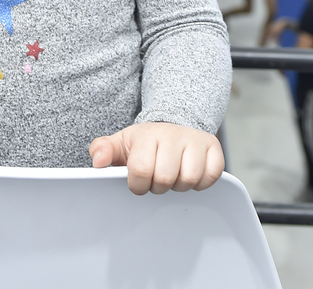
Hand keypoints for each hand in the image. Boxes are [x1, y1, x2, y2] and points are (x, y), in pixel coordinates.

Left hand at [88, 123, 224, 194]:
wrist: (173, 126)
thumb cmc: (145, 142)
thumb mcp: (121, 143)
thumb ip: (103, 150)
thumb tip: (97, 162)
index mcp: (149, 135)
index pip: (141, 170)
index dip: (138, 184)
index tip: (138, 181)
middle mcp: (175, 134)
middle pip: (166, 178)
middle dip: (158, 186)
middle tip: (156, 178)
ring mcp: (196, 140)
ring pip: (189, 179)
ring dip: (179, 185)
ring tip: (173, 175)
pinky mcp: (215, 148)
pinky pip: (212, 176)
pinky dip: (201, 183)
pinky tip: (190, 174)